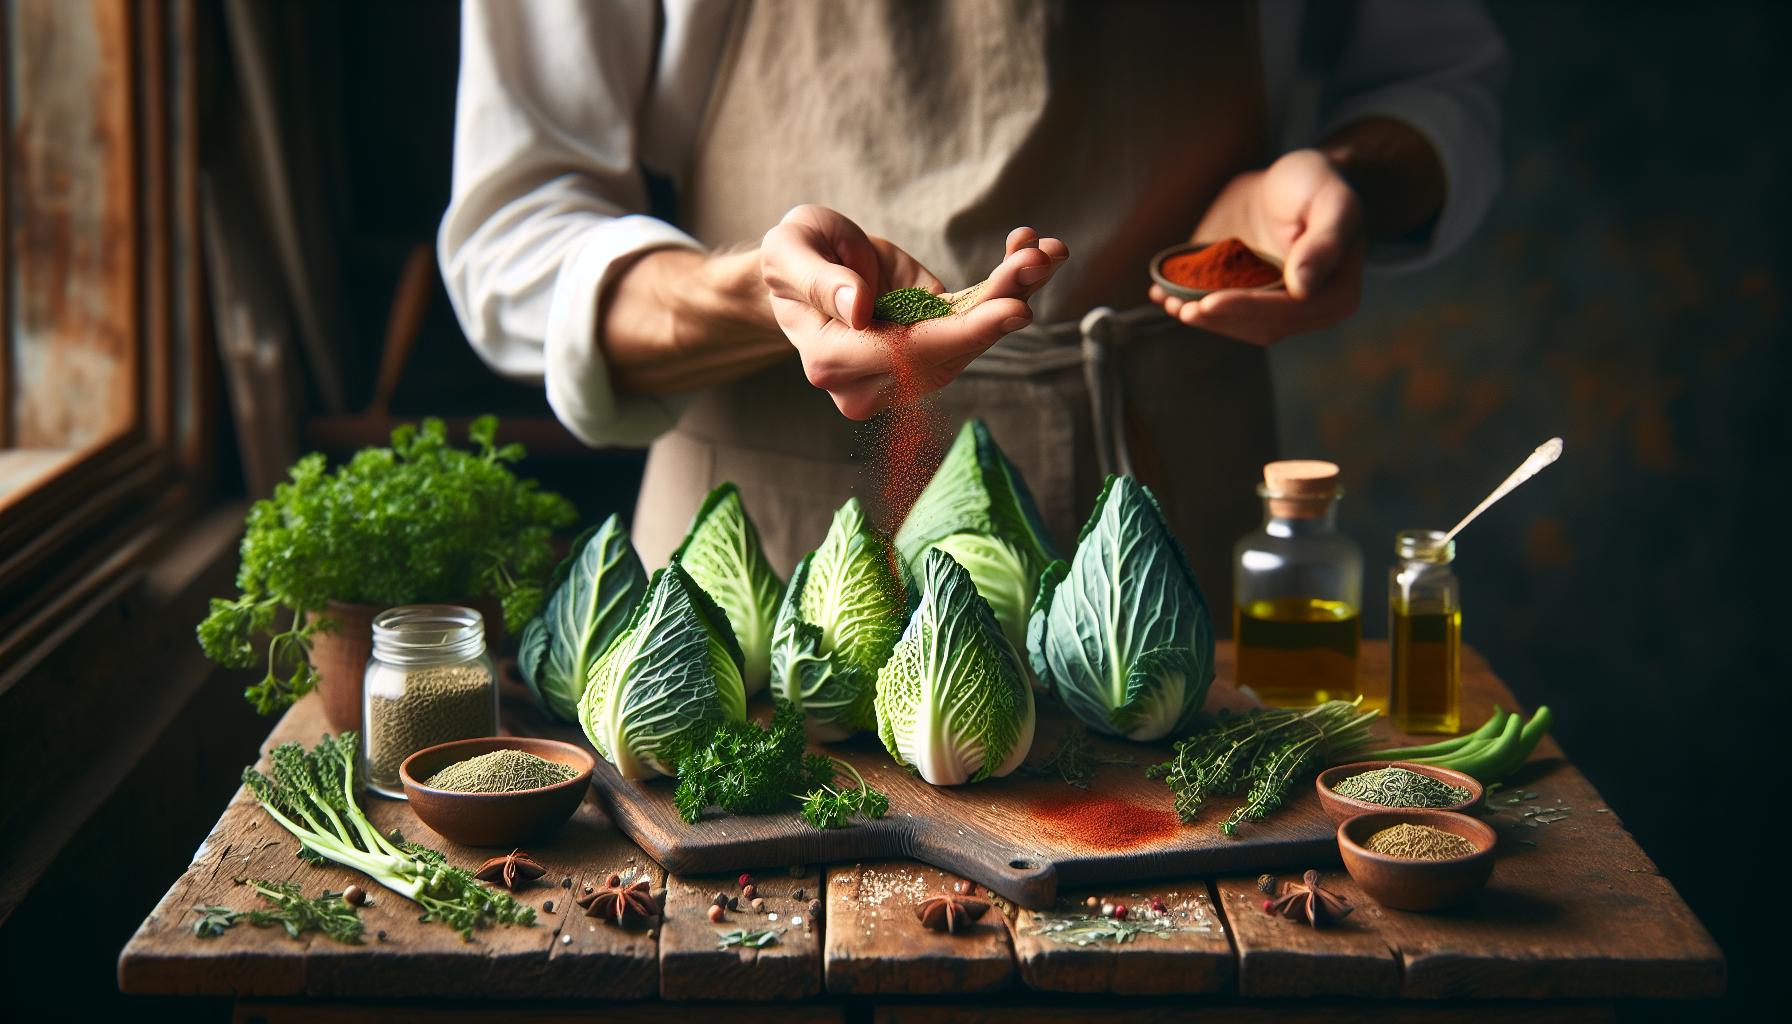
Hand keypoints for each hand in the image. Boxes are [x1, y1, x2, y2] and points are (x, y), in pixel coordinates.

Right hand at [761, 205, 1068, 419]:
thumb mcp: (791, 253)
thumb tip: (857, 310)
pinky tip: (1034, 251)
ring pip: (973, 337)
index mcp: (833, 361)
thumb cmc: (792, 258)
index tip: (1013, 308)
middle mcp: (874, 379)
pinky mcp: (933, 342)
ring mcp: (908, 365)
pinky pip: (976, 319)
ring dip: (1015, 292)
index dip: (963, 332)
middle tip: (1040, 260)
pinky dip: (1009, 287)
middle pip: (951, 349)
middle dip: (1001, 303)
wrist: (805, 265)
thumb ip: (819, 282)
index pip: (907, 354)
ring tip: (1045, 249)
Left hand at [1149, 149, 1363, 345]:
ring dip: (1202, 319)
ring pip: (1236, 326)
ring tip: (1170, 302)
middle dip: (1219, 319)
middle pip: (1259, 326)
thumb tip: (1303, 286)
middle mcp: (1306, 309)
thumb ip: (1325, 241)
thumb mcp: (1330, 200)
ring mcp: (1274, 308)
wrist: (1287, 181)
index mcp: (1336, 293)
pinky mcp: (1246, 300)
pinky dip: (1191, 307)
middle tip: (1183, 308)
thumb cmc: (1315, 184)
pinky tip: (1164, 296)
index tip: (1212, 302)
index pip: (1290, 311)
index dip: (1249, 309)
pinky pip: (1220, 313)